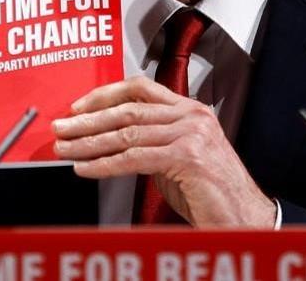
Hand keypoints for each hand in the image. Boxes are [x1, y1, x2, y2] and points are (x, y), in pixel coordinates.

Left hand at [51, 76, 275, 227]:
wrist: (244, 218)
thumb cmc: (211, 194)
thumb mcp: (178, 158)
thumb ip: (152, 142)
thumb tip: (112, 140)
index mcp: (189, 110)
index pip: (140, 87)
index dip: (105, 94)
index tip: (78, 106)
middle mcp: (191, 116)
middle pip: (129, 108)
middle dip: (88, 119)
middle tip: (61, 128)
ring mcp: (192, 134)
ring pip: (128, 131)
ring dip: (90, 142)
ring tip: (66, 149)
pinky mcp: (188, 157)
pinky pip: (135, 157)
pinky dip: (105, 164)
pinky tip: (86, 168)